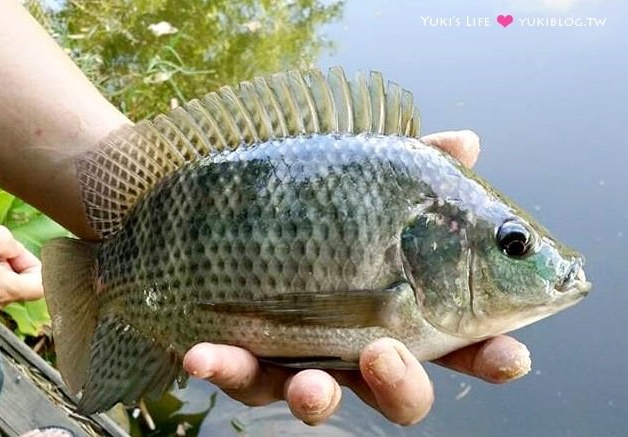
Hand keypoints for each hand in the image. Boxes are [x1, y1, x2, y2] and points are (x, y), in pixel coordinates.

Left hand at [182, 130, 531, 424]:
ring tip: (310, 386)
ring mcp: (304, 356)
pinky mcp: (248, 359)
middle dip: (404, 385)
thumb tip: (466, 140)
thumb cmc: (315, 195)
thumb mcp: (366, 176)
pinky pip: (240, 376)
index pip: (464, 341)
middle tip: (387, 354)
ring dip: (319, 397)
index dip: (492, 354)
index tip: (510, 355)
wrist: (227, 206)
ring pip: (325, 398)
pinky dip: (224, 367)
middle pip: (401, 391)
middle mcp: (360, 341)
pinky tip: (202, 354)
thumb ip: (415, 167)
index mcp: (406, 307)